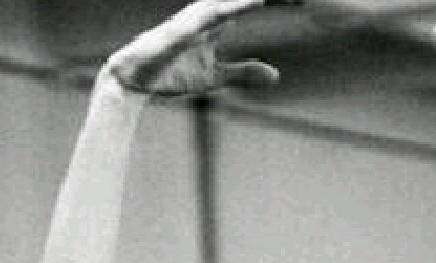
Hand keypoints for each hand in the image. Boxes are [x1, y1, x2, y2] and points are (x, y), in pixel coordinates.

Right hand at [105, 0, 292, 96]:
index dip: (275, 0)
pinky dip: (229, 8)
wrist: (134, 82)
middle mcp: (205, 14)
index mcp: (215, 22)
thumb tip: (276, 75)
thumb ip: (244, 73)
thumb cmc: (169, 73)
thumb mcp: (215, 77)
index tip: (301, 0)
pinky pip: (209, 17)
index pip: (251, 4)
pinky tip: (247, 4)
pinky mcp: (181, 32)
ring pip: (229, 1)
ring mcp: (192, 20)